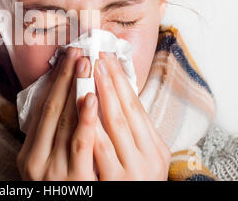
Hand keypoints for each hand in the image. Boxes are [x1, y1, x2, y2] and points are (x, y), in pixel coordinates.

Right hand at [16, 47, 98, 179]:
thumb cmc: (61, 189)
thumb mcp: (48, 165)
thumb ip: (53, 139)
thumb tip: (65, 100)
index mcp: (29, 154)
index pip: (43, 108)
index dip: (56, 81)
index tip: (67, 57)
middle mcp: (36, 160)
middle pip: (52, 109)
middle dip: (66, 78)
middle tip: (78, 51)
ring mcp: (53, 170)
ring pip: (65, 122)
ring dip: (76, 90)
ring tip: (86, 63)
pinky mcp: (74, 180)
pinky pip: (80, 144)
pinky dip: (85, 119)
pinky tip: (91, 97)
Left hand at [92, 52, 170, 179]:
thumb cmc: (133, 180)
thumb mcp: (141, 155)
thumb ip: (132, 130)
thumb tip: (116, 93)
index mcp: (155, 150)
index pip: (136, 107)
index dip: (121, 81)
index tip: (108, 57)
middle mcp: (146, 160)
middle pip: (124, 112)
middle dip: (108, 81)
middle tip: (96, 54)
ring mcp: (128, 172)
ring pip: (111, 126)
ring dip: (96, 95)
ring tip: (86, 69)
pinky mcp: (108, 182)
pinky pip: (95, 149)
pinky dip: (88, 124)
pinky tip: (82, 103)